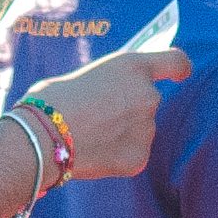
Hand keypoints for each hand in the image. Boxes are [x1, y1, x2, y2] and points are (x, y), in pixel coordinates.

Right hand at [18, 48, 191, 181]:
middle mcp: (149, 95)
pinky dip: (115, 155)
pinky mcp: (140, 156)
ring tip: (85, 136)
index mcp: (132, 68)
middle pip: (147, 101)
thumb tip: (114, 94)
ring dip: (120, 132)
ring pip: (139, 129)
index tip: (180, 73)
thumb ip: (109, 83)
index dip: (178, 67)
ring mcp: (147, 128)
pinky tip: (90, 154)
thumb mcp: (81, 77)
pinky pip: (131, 154)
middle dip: (127, 108)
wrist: (37, 139)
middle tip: (95, 116)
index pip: (175, 61)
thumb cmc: (47, 103)